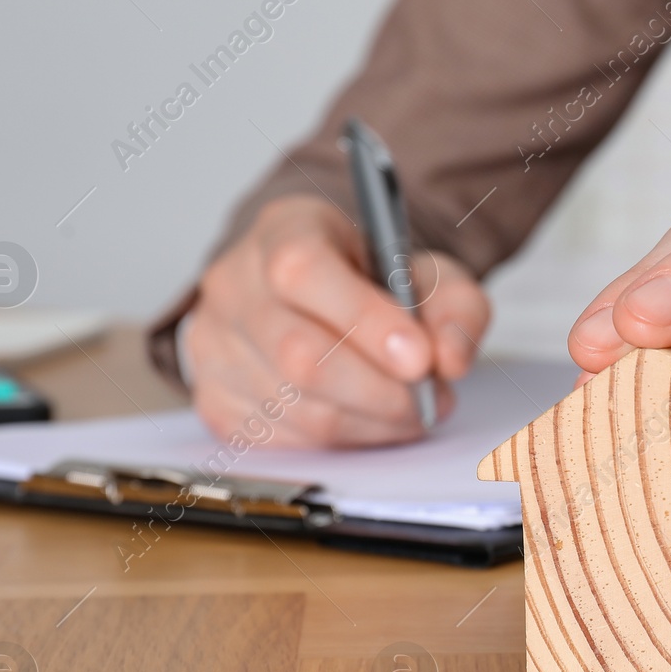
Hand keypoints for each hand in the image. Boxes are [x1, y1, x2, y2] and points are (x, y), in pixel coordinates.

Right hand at [187, 194, 489, 447]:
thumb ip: (456, 307)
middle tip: (428, 400)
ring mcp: (215, 345)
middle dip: (381, 392)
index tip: (420, 358)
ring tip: (410, 410)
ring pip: (299, 408)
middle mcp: (234, 284)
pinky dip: (344, 440)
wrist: (314, 299)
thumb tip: (450, 359)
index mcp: (283, 231)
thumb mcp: (427, 273)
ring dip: (371, 423)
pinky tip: (370, 419)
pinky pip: (286, 440)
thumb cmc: (369, 282)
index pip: (305, 272)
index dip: (365, 321)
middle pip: (300, 356)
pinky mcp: (217, 400)